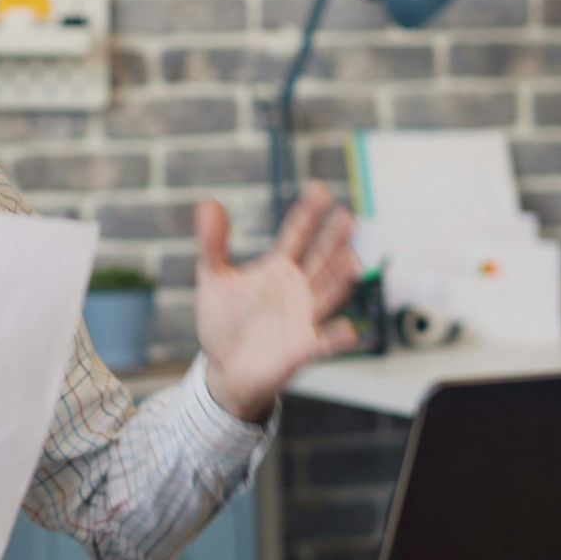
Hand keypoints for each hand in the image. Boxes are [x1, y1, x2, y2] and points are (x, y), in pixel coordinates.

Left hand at [195, 183, 362, 422]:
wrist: (224, 369)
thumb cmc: (224, 321)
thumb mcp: (213, 278)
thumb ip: (213, 243)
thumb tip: (208, 203)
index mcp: (278, 268)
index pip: (297, 235)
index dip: (308, 214)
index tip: (320, 190)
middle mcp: (298, 289)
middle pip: (320, 259)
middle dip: (334, 240)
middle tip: (348, 218)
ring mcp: (303, 317)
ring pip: (326, 294)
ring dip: (340, 280)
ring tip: (352, 259)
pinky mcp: (302, 349)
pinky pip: (323, 342)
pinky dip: (337, 337)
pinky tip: (351, 331)